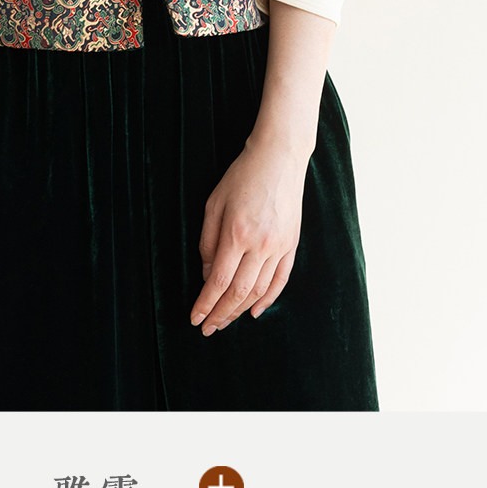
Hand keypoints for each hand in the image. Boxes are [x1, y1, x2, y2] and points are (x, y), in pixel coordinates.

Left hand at [190, 135, 311, 334]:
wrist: (279, 158)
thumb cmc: (241, 177)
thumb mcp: (214, 203)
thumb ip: (208, 241)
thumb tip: (206, 275)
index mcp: (236, 233)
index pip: (218, 281)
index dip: (205, 303)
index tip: (195, 318)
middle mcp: (260, 245)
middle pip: (238, 292)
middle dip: (220, 314)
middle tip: (207, 329)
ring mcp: (279, 246)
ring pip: (259, 291)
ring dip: (240, 311)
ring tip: (225, 321)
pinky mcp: (291, 244)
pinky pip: (280, 280)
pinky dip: (268, 299)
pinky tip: (254, 311)